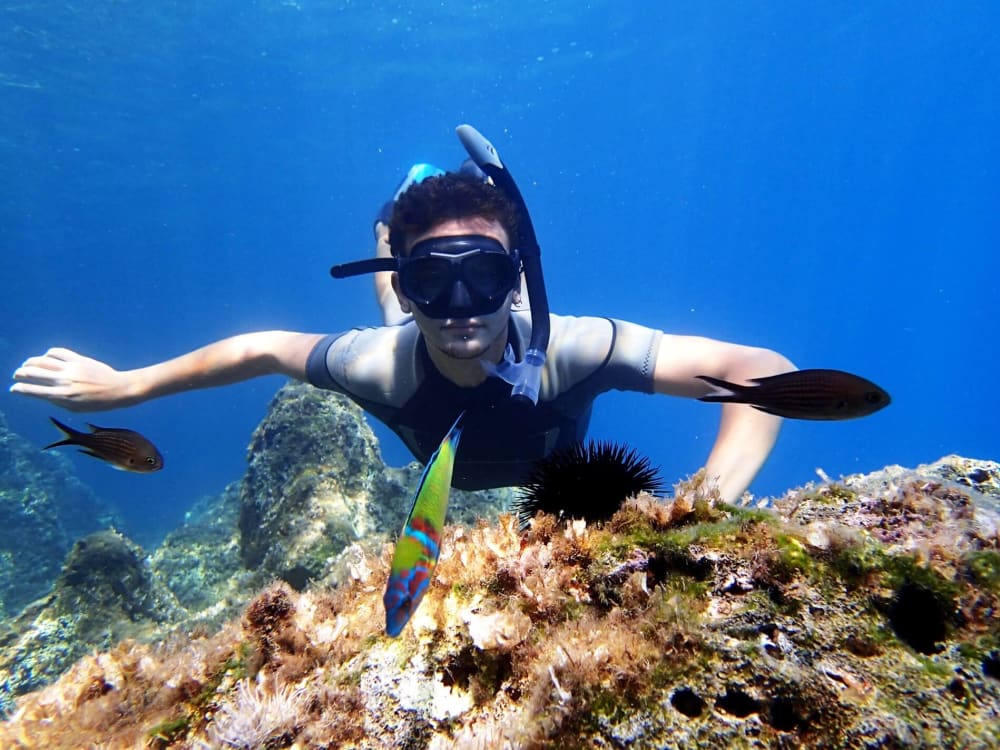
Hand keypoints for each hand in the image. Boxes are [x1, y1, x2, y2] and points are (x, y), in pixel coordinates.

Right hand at [9, 347, 135, 411]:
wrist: (119, 389)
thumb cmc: (97, 403)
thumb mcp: (75, 408)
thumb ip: (56, 401)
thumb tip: (40, 393)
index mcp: (64, 396)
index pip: (34, 391)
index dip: (20, 389)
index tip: (14, 389)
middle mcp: (65, 381)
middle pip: (34, 373)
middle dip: (20, 373)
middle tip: (17, 375)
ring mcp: (72, 368)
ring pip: (42, 360)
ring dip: (30, 362)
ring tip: (26, 366)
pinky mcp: (79, 359)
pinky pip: (57, 351)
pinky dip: (47, 354)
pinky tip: (45, 358)